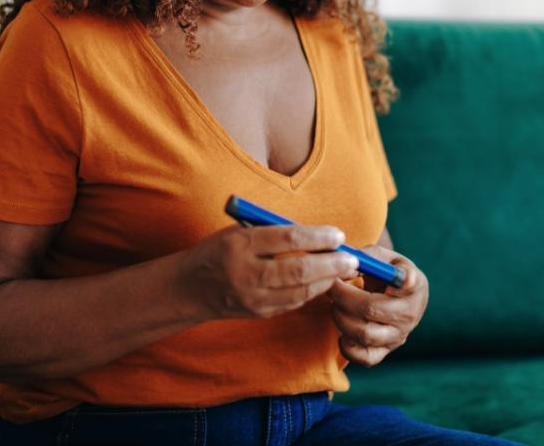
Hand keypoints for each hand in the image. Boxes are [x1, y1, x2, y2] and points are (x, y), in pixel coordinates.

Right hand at [178, 225, 360, 320]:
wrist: (190, 288)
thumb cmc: (220, 250)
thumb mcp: (239, 231)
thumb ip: (273, 231)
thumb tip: (317, 234)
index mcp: (240, 244)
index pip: (287, 239)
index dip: (317, 236)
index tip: (337, 234)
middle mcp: (246, 273)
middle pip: (298, 270)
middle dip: (331, 264)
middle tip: (352, 258)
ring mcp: (253, 298)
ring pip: (300, 291)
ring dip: (327, 280)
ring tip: (346, 270)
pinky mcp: (259, 313)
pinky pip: (293, 302)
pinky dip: (313, 292)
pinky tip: (326, 282)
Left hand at [328, 245, 427, 366]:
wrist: (392, 296)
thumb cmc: (384, 272)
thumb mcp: (382, 257)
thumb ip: (367, 257)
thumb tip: (345, 264)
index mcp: (414, 284)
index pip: (411, 283)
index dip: (406, 280)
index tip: (403, 278)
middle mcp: (410, 313)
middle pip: (371, 309)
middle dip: (342, 297)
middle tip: (330, 286)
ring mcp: (398, 335)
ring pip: (365, 334)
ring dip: (341, 318)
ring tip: (335, 305)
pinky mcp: (385, 351)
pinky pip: (365, 358)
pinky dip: (347, 346)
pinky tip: (342, 331)